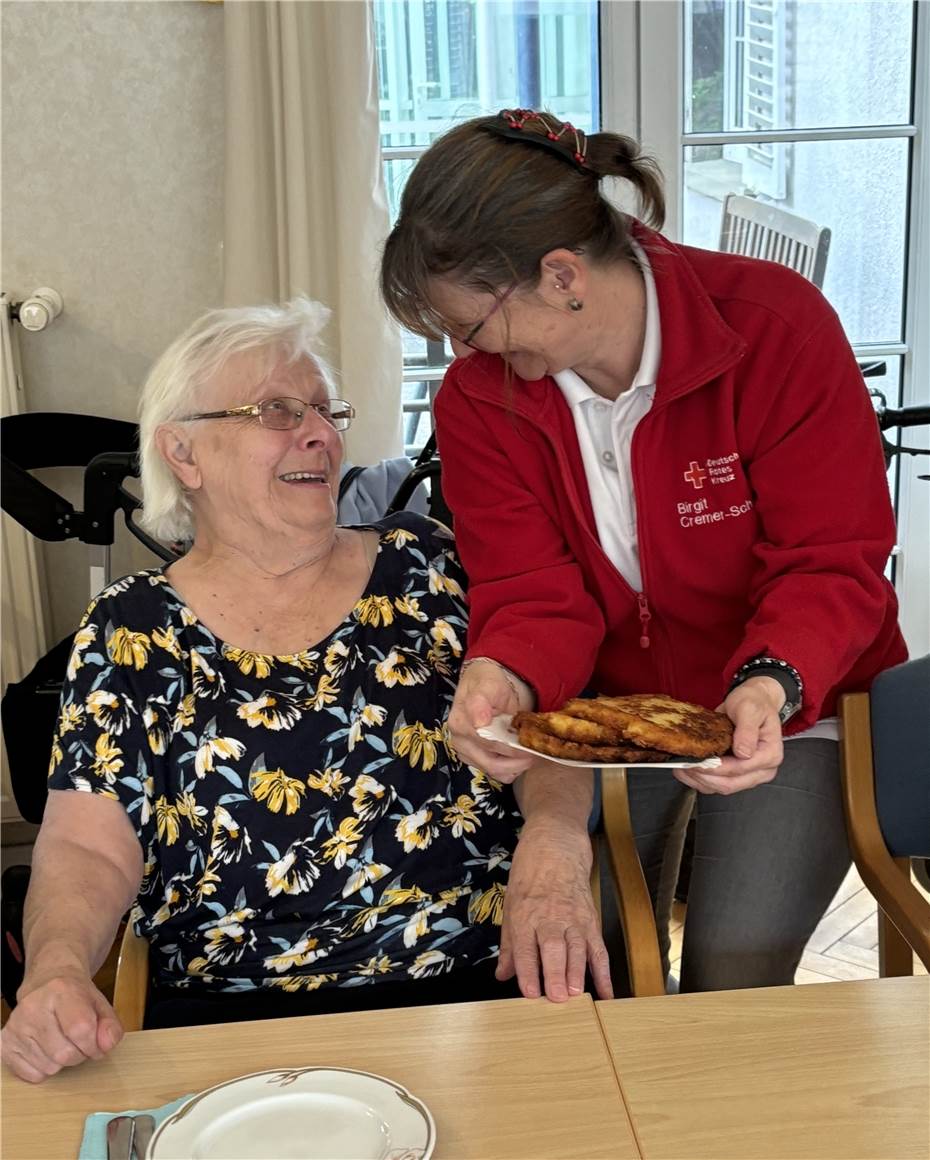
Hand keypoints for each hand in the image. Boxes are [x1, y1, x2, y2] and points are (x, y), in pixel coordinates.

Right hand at [1, 969, 122, 1082]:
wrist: (46, 982)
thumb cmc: (75, 995)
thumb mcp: (100, 1003)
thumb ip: (110, 1025)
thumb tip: (107, 1045)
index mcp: (61, 990)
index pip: (81, 1029)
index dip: (94, 1045)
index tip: (97, 1044)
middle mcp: (33, 1006)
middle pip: (64, 1054)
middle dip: (79, 1055)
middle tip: (79, 1042)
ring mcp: (15, 1026)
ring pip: (49, 1067)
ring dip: (62, 1062)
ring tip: (62, 1041)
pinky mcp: (4, 1044)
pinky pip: (32, 1075)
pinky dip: (44, 1068)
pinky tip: (46, 1048)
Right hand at [449, 659, 534, 783]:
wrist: (485, 686)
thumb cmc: (488, 683)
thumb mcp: (488, 683)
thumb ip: (481, 701)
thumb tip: (479, 722)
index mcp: (460, 723)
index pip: (488, 744)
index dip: (511, 747)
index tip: (528, 742)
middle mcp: (460, 742)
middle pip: (492, 763)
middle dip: (518, 759)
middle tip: (538, 750)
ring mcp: (468, 754)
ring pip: (496, 772)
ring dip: (518, 766)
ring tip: (532, 752)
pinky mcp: (478, 761)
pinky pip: (499, 774)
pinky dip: (514, 768)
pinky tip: (522, 756)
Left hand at [497, 822, 612, 1000]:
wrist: (556, 847)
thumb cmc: (529, 877)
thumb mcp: (510, 905)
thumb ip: (509, 944)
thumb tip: (503, 975)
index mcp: (525, 914)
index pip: (525, 946)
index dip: (528, 970)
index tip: (530, 992)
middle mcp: (549, 916)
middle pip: (553, 947)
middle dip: (555, 973)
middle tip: (557, 998)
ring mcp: (573, 918)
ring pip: (577, 948)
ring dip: (578, 972)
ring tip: (577, 994)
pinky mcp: (591, 920)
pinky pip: (599, 949)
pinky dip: (604, 972)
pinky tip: (605, 992)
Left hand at [674, 675, 784, 795]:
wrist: (754, 701)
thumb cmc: (754, 703)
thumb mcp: (750, 708)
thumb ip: (747, 730)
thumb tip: (743, 752)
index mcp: (769, 754)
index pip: (740, 768)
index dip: (716, 767)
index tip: (697, 762)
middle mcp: (762, 770)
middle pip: (730, 783)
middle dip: (704, 777)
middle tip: (684, 764)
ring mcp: (750, 775)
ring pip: (722, 787)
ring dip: (699, 780)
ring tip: (681, 767)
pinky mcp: (737, 775)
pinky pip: (717, 784)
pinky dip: (699, 780)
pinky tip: (686, 771)